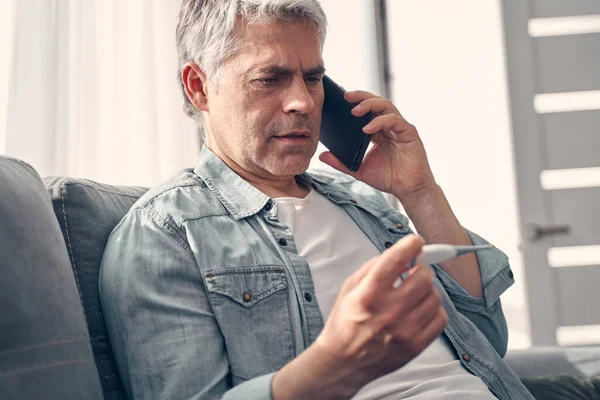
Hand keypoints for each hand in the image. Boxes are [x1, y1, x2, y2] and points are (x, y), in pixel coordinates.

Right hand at [315, 234, 447, 390]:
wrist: (343, 362)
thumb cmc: (345, 322)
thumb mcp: (349, 288)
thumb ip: (374, 267)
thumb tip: (401, 254)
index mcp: (368, 294)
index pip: (396, 260)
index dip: (410, 245)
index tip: (416, 241)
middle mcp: (388, 311)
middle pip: (423, 277)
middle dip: (420, 269)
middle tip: (414, 272)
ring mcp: (404, 330)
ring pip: (434, 297)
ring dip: (427, 290)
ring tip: (414, 294)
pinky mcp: (415, 346)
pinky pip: (440, 318)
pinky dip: (433, 310)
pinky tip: (420, 310)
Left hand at [319, 91, 435, 199]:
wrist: (408, 189)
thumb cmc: (388, 178)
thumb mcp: (358, 170)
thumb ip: (341, 162)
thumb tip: (321, 155)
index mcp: (378, 131)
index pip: (367, 110)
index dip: (355, 102)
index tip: (338, 100)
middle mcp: (389, 125)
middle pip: (376, 102)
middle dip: (361, 97)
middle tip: (346, 96)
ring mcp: (400, 127)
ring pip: (386, 106)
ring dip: (370, 105)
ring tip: (354, 111)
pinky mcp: (409, 132)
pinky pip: (394, 121)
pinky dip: (380, 122)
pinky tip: (367, 129)